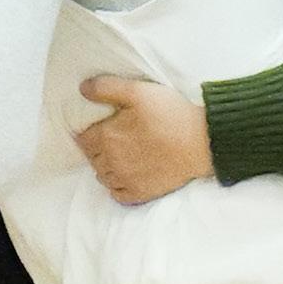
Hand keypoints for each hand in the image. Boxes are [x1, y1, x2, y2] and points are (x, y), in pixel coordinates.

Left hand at [75, 76, 212, 204]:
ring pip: (102, 176)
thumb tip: (82, 89)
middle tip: (109, 140)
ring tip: (116, 157)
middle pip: (92, 158)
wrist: (201, 142)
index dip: (88, 132)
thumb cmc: (170, 114)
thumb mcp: (137, 91)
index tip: (96, 128)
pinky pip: (117, 195)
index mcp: (107, 137)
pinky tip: (125, 177)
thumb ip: (106, 88)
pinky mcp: (141, 193)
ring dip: (105, 167)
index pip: (83, 139)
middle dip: (95, 149)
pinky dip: (116, 187)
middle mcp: (111, 162)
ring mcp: (125, 180)